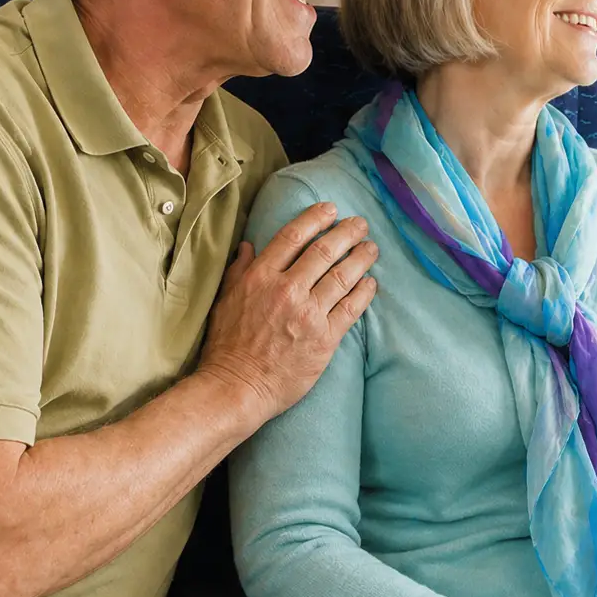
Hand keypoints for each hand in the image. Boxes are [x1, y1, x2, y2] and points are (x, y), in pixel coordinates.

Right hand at [199, 202, 376, 425]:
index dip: (315, 219)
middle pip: (325, 252)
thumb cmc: (227, 345)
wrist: (238, 387)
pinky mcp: (326, 338)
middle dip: (347, 233)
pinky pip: (351, 308)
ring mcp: (309, 314)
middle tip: (360, 225)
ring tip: (371, 249)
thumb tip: (249, 246)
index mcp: (260, 277)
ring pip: (343, 276)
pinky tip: (371, 283)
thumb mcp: (225, 300)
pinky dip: (364, 292)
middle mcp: (287, 290)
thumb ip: (239, 270)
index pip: (293, 237)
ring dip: (361, 258)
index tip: (331, 209)